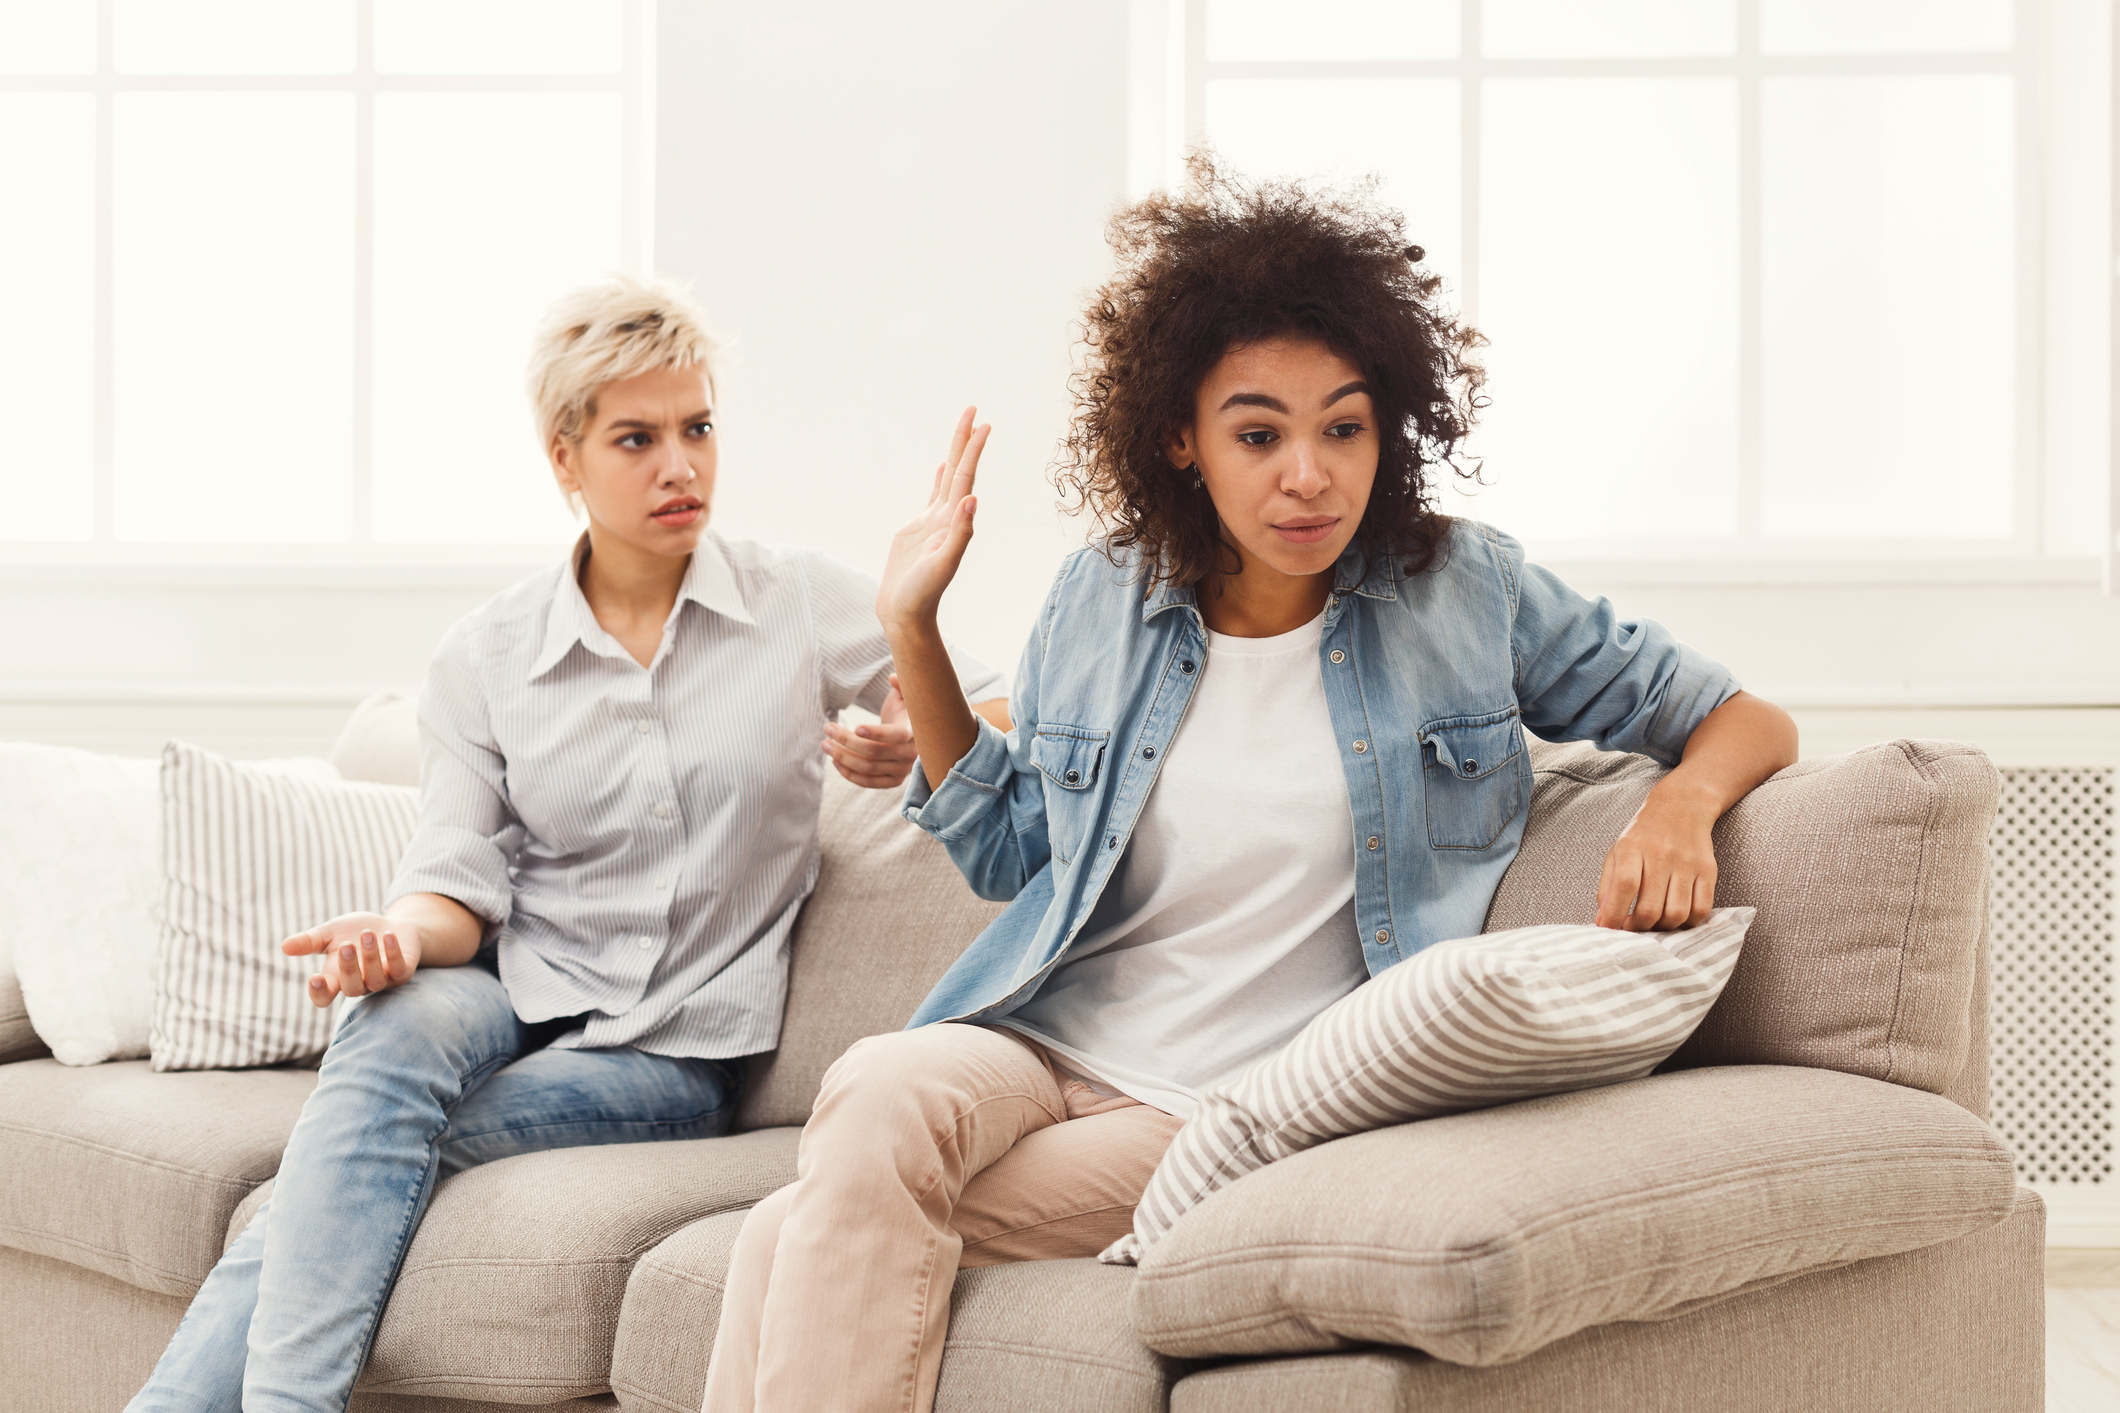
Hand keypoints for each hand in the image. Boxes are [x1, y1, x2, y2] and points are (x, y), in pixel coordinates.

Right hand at [282, 912, 423, 1007]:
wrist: (390, 925)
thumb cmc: (355, 932)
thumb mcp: (330, 933)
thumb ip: (309, 941)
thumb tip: (284, 946)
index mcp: (336, 979)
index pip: (324, 997)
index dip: (319, 993)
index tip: (314, 978)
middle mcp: (360, 984)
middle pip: (351, 989)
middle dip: (348, 968)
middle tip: (346, 946)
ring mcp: (383, 981)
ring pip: (375, 980)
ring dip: (371, 958)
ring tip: (367, 934)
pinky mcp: (403, 972)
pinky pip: (399, 970)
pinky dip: (394, 954)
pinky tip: (388, 935)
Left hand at [824, 674, 919, 788]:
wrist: (911, 733)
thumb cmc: (905, 709)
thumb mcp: (905, 694)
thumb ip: (902, 684)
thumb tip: (893, 677)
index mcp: (915, 731)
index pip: (897, 736)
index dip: (876, 733)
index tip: (855, 726)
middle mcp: (911, 754)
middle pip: (875, 752)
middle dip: (847, 741)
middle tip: (827, 729)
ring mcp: (902, 770)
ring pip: (868, 768)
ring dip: (843, 757)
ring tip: (825, 744)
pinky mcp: (893, 781)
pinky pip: (869, 783)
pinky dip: (849, 774)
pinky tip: (835, 761)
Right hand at [877, 406, 987, 636]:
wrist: (906, 614)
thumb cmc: (923, 594)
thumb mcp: (942, 565)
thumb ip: (960, 534)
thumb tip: (972, 500)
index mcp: (954, 521)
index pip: (965, 478)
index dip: (974, 451)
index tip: (984, 424)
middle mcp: (948, 517)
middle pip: (958, 470)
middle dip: (965, 440)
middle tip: (973, 408)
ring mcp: (933, 522)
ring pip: (947, 478)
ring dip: (955, 453)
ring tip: (963, 429)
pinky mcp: (918, 529)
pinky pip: (932, 495)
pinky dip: (939, 477)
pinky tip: (943, 466)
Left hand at [1593, 790, 1717, 930]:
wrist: (1682, 807)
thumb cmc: (1643, 836)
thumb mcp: (1617, 853)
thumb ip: (1607, 888)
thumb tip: (1603, 923)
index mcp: (1632, 848)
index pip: (1625, 885)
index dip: (1615, 914)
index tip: (1611, 929)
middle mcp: (1661, 855)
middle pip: (1650, 908)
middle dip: (1638, 927)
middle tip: (1633, 926)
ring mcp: (1687, 864)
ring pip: (1676, 914)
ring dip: (1662, 928)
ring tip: (1654, 922)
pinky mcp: (1708, 871)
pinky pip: (1701, 909)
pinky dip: (1688, 923)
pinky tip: (1676, 918)